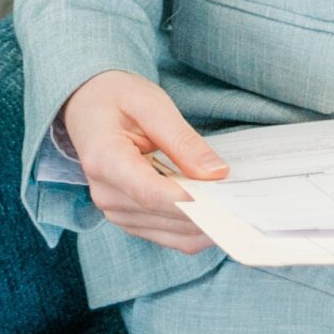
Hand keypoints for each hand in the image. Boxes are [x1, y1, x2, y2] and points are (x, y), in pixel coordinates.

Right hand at [59, 70, 229, 252]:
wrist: (88, 104)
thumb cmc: (118, 98)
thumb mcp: (152, 104)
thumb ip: (182, 140)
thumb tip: (215, 174)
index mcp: (104, 159)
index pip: (149, 192)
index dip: (187, 201)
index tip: (223, 200)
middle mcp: (105, 193)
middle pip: (163, 215)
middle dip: (205, 211)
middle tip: (244, 200)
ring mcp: (114, 210)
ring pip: (170, 234)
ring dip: (202, 223)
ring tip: (233, 203)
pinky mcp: (127, 218)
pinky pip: (166, 235)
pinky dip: (192, 227)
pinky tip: (214, 210)